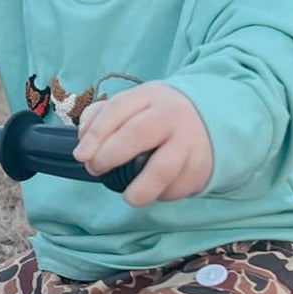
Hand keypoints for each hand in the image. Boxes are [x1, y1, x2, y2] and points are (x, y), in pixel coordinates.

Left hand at [73, 83, 212, 206]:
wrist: (212, 121)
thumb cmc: (159, 116)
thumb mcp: (134, 105)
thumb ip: (103, 116)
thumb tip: (83, 139)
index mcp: (149, 96)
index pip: (116, 110)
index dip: (94, 135)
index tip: (80, 155)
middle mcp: (171, 116)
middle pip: (134, 136)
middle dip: (108, 157)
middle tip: (96, 169)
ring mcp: (189, 142)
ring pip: (161, 170)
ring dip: (139, 189)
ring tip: (129, 197)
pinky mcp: (200, 167)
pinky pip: (175, 187)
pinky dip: (159, 195)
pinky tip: (152, 191)